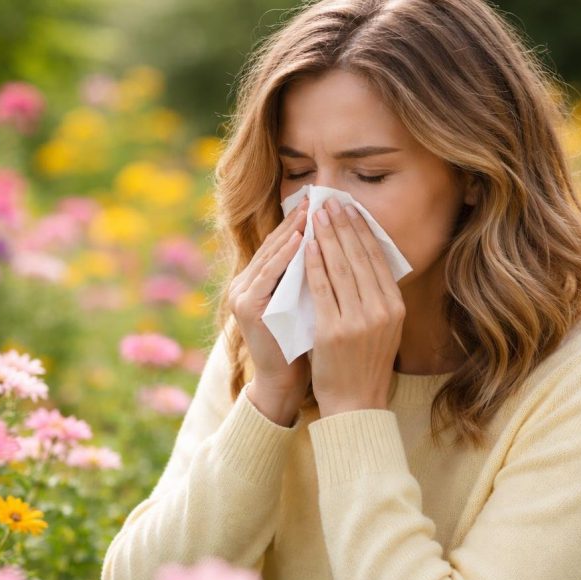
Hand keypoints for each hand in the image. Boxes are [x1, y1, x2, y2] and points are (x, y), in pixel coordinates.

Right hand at [227, 196, 311, 420]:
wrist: (286, 381)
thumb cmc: (302, 342)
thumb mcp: (308, 302)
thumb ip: (313, 276)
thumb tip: (337, 245)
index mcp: (259, 281)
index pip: (283, 244)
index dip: (304, 224)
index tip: (327, 205)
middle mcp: (245, 283)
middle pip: (275, 244)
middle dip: (299, 221)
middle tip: (320, 198)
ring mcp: (242, 294)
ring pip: (270, 255)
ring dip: (291, 232)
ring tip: (313, 212)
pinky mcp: (246, 307)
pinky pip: (268, 275)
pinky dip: (284, 256)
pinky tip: (302, 241)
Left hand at [305, 197, 404, 417]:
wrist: (356, 404)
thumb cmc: (365, 365)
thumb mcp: (385, 329)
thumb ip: (379, 299)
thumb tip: (366, 261)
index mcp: (395, 307)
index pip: (377, 260)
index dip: (362, 231)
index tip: (350, 210)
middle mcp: (381, 310)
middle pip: (360, 257)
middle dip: (344, 226)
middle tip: (331, 202)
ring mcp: (358, 320)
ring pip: (341, 267)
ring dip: (328, 236)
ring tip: (317, 215)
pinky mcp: (334, 330)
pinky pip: (322, 288)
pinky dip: (314, 263)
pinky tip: (308, 245)